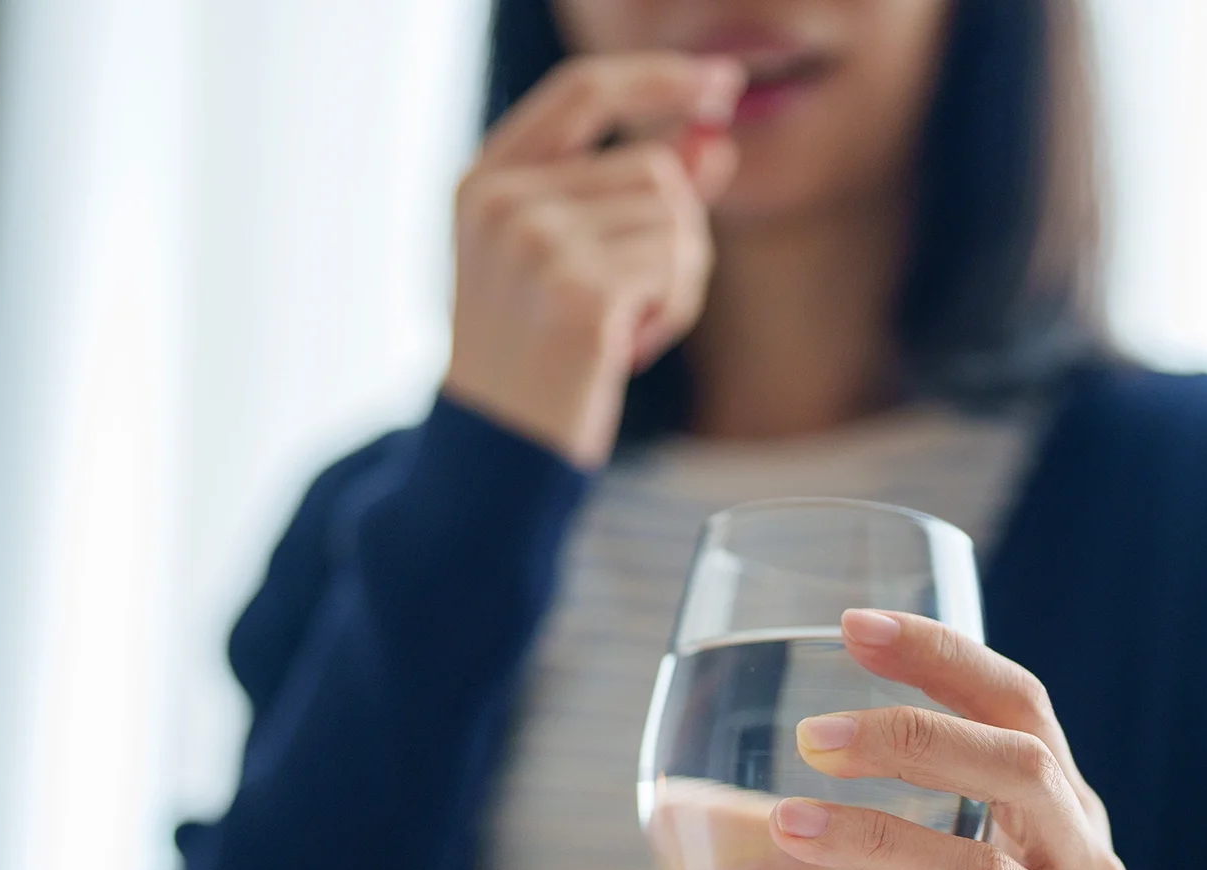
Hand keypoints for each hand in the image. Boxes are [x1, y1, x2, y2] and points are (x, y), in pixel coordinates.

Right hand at [443, 53, 743, 466]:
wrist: (496, 455)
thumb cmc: (534, 362)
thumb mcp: (570, 264)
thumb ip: (632, 195)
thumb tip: (715, 140)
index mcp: (484, 181)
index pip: (582, 90)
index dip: (658, 78)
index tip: (721, 80)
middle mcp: (502, 201)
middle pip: (655, 169)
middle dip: (672, 237)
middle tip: (626, 308)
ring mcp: (534, 243)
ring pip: (677, 219)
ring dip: (675, 282)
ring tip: (617, 333)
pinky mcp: (578, 291)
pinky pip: (677, 267)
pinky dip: (670, 312)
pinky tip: (623, 351)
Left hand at [767, 608, 1140, 869]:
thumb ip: (833, 842)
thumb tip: (675, 820)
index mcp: (1061, 805)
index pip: (1017, 704)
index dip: (944, 657)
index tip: (855, 624)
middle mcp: (1083, 856)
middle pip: (1019, 767)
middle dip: (915, 738)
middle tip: (814, 737)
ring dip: (882, 842)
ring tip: (791, 826)